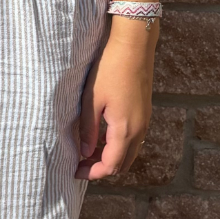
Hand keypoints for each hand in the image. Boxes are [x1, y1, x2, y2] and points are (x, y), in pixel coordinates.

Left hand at [75, 22, 155, 180]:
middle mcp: (140, 130)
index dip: (92, 172)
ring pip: (129, 152)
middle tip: (80, 162)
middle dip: (101, 168)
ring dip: (110, 156)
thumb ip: (88, 129)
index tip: (75, 170)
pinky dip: (118, 144)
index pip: (111, 165)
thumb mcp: (92, 99)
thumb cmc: (110, 69)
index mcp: (125, 130)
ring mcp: (144, 121)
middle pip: (122, 164)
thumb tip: (85, 152)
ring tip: (88, 149)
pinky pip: (133, 139)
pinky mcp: (145, 112)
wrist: (133, 45)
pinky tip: (102, 134)